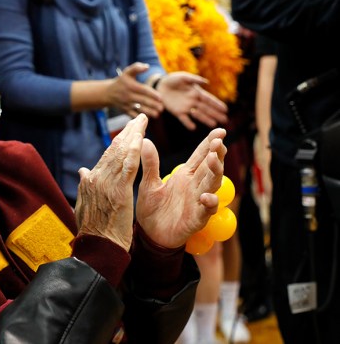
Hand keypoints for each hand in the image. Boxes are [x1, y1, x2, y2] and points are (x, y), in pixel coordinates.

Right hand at [75, 114, 147, 251]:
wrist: (97, 248)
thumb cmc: (93, 232)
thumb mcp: (83, 206)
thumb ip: (85, 186)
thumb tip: (82, 171)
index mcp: (89, 181)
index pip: (106, 156)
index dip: (119, 142)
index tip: (128, 131)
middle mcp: (95, 178)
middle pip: (114, 150)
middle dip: (127, 132)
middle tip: (138, 119)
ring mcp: (106, 183)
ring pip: (121, 153)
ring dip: (133, 135)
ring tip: (142, 122)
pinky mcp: (119, 191)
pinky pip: (129, 165)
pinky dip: (134, 150)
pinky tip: (141, 138)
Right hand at [107, 63, 163, 117]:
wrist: (108, 93)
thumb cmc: (122, 81)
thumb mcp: (127, 72)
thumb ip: (137, 68)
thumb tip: (147, 66)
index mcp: (131, 86)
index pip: (144, 90)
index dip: (152, 94)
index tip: (160, 98)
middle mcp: (128, 95)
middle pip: (143, 101)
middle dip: (153, 105)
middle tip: (162, 108)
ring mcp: (126, 104)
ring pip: (139, 109)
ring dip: (149, 112)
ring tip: (157, 114)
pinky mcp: (125, 111)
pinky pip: (133, 115)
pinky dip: (140, 117)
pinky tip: (148, 118)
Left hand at [134, 127, 227, 248]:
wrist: (149, 235)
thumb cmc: (152, 209)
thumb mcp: (149, 184)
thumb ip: (150, 164)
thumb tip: (144, 140)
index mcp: (185, 176)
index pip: (201, 156)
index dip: (210, 144)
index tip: (220, 130)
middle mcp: (195, 187)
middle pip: (211, 168)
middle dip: (217, 154)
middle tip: (219, 142)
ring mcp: (197, 202)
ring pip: (212, 185)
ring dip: (216, 173)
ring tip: (214, 160)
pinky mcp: (196, 219)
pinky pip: (206, 210)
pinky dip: (209, 203)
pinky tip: (207, 196)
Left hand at [157, 72, 227, 129]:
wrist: (160, 85)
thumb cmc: (173, 79)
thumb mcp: (184, 77)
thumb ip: (194, 80)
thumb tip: (207, 82)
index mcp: (197, 93)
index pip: (209, 100)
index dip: (217, 104)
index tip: (225, 109)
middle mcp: (193, 101)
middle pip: (206, 109)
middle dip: (215, 114)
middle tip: (225, 120)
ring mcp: (186, 107)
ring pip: (198, 114)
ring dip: (205, 119)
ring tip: (214, 125)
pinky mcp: (177, 112)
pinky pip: (183, 118)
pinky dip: (188, 123)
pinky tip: (193, 128)